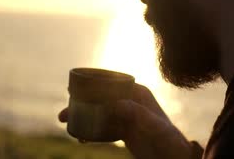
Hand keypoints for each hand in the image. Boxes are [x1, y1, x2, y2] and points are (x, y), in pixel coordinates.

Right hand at [59, 83, 195, 158]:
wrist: (172, 156)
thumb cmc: (167, 139)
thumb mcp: (152, 125)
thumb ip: (137, 113)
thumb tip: (116, 103)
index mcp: (138, 93)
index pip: (111, 82)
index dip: (91, 83)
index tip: (72, 89)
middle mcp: (131, 101)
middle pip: (101, 98)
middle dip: (81, 103)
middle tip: (62, 114)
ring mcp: (127, 115)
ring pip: (100, 112)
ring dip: (83, 116)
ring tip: (65, 124)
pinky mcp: (125, 129)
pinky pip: (104, 127)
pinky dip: (91, 130)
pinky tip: (81, 138)